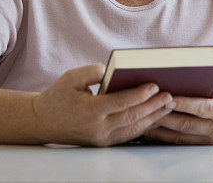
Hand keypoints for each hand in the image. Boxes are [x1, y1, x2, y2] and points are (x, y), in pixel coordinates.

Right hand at [31, 63, 175, 146]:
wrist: (43, 122)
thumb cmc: (58, 96)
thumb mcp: (70, 77)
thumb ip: (92, 71)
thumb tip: (112, 70)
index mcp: (89, 111)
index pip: (120, 103)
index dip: (139, 94)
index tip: (154, 85)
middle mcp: (97, 127)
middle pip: (131, 116)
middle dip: (152, 106)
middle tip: (169, 95)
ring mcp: (101, 138)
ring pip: (133, 129)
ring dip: (152, 117)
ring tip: (168, 106)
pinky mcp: (103, 143)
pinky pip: (128, 135)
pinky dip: (144, 127)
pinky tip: (155, 118)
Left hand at [142, 76, 212, 144]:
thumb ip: (210, 83)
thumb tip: (184, 77)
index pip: (202, 107)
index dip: (184, 103)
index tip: (167, 97)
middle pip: (187, 124)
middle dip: (165, 116)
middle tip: (146, 107)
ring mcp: (212, 140)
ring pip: (181, 137)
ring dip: (161, 129)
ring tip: (142, 120)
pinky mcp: (207, 145)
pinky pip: (183, 142)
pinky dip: (166, 137)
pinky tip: (152, 130)